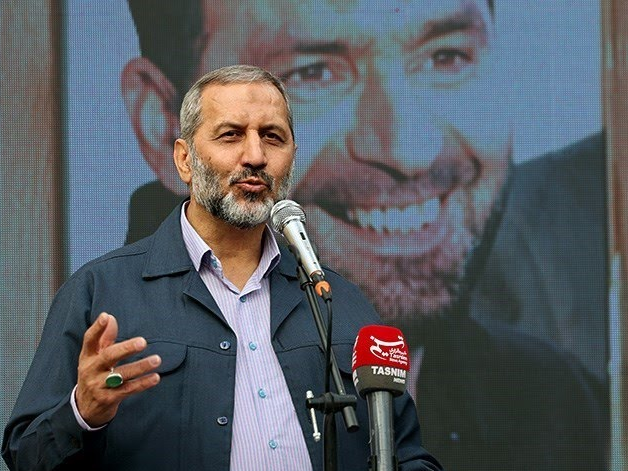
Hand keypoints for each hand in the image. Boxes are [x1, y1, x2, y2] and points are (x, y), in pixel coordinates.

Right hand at [75, 312, 160, 426]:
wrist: (84, 409)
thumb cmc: (94, 375)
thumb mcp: (94, 357)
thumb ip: (104, 338)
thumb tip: (110, 317)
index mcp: (87, 357)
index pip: (90, 340)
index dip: (97, 328)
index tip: (105, 317)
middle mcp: (91, 370)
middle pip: (108, 356)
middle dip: (126, 348)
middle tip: (143, 342)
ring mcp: (98, 386)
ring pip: (121, 374)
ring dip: (140, 367)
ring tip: (156, 360)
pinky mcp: (108, 399)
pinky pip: (128, 390)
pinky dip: (142, 383)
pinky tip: (155, 377)